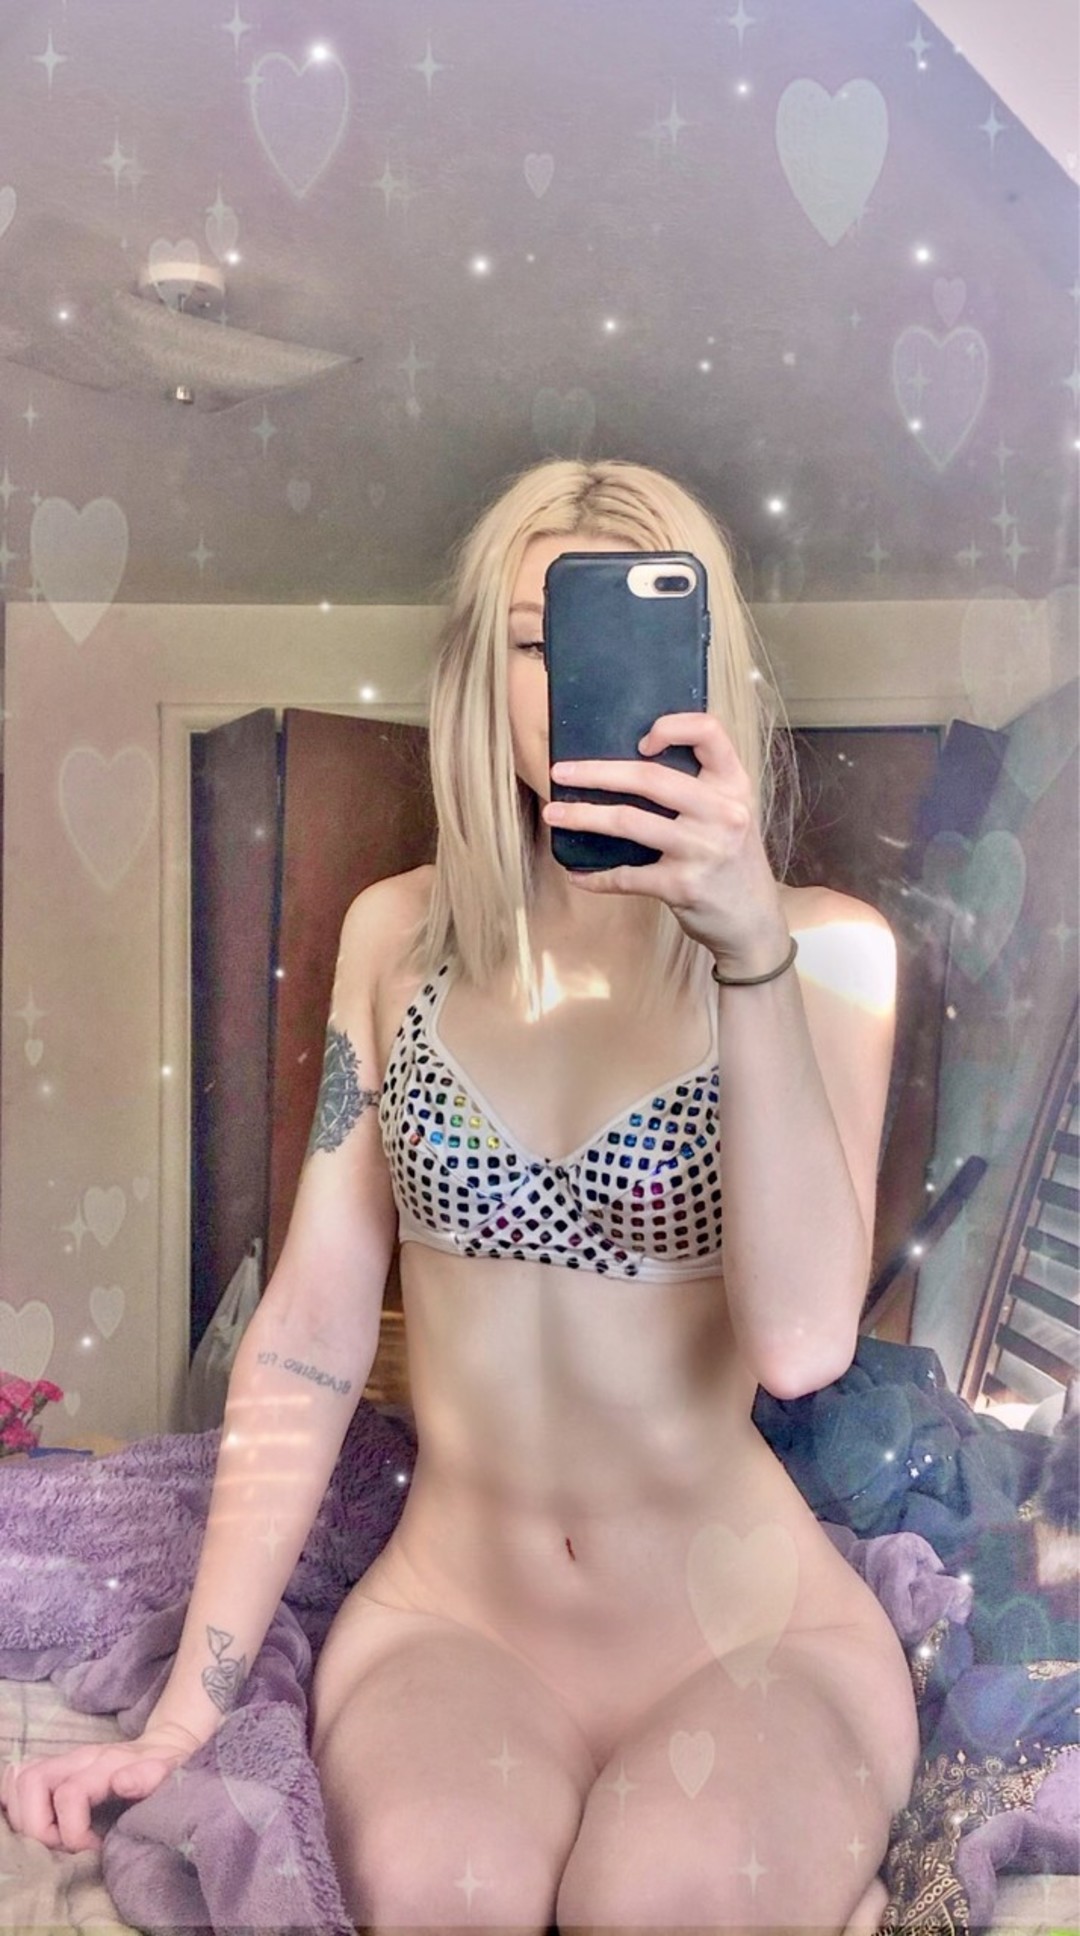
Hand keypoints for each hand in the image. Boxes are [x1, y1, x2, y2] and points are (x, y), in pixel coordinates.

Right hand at [0, 1719, 201, 1852]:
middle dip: (37, 1826)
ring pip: (19, 1779)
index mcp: (104, 1763)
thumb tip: (122, 1783)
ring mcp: (62, 1761)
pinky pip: (18, 1779)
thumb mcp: (170, 1772)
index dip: (73, 1834)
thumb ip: (148, 1777)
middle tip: (63, 1846)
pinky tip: (34, 1822)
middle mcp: (76, 1758)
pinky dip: (15, 1804)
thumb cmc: (167, 1766)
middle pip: (31, 1782)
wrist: (166, 1745)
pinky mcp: (54, 1767)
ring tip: (51, 1837)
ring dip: (23, 1816)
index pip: (68, 1794)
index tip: (94, 1849)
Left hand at [543, 711, 790, 970]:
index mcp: (733, 785)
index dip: (671, 726)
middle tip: (560, 772)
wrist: (753, 922)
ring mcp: (703, 849)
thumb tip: (630, 760)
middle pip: (649, 777)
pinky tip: (576, 874)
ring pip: (628, 821)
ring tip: (553, 813)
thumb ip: (699, 786)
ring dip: (582, 816)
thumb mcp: (731, 813)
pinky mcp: (683, 886)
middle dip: (595, 772)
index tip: (639, 740)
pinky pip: (626, 876)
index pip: (709, 732)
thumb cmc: (731, 859)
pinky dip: (595, 877)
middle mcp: (723, 812)